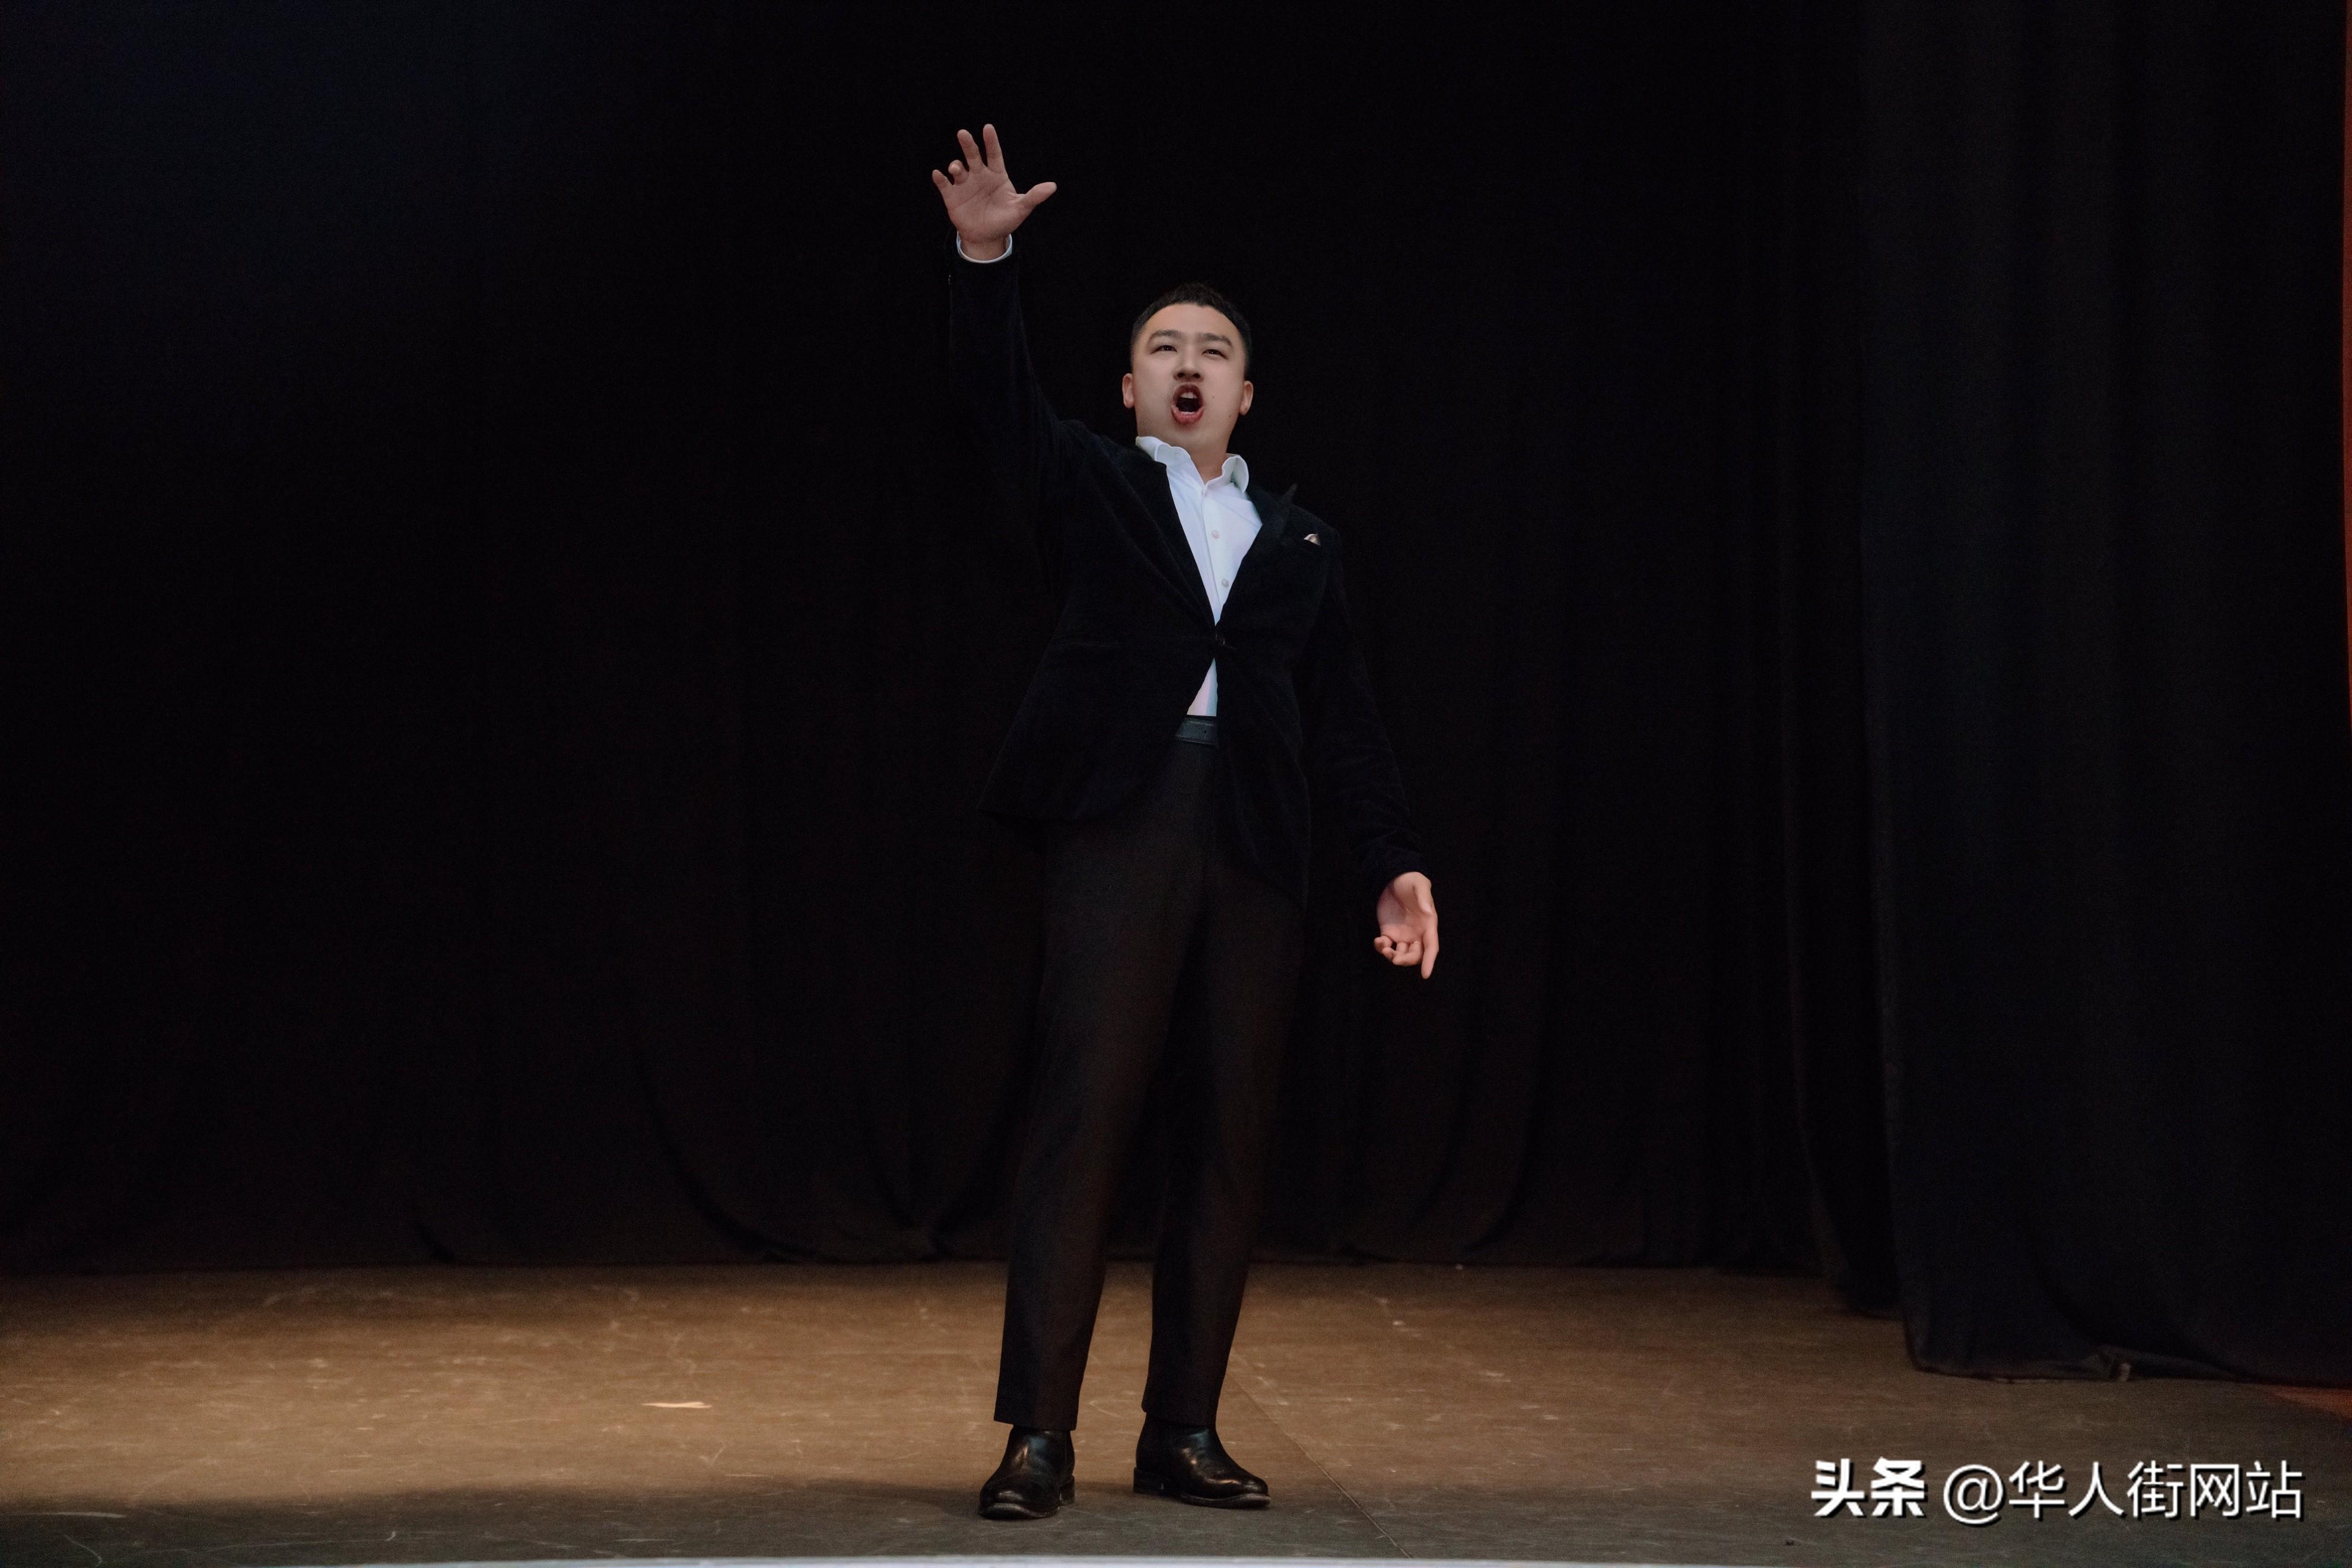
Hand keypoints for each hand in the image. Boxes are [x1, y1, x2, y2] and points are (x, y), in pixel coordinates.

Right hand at [931, 124, 1056, 258]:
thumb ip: (1034, 196)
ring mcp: (965, 185)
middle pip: (973, 156)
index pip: (994, 154)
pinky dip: (940, 179)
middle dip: (968, 145)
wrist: (987, 237)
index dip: (991, 142)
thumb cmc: (1005, 220)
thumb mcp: (1021, 209)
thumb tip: (1052, 186)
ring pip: (958, 169)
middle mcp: (979, 176)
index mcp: (996, 175)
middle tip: (963, 134)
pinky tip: (938, 175)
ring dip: (955, 166)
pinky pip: (944, 185)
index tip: (988, 128)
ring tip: (956, 169)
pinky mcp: (952, 196)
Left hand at [1373, 872, 1437, 977]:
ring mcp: (1403, 934)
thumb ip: (1424, 897)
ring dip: (1393, 957)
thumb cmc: (1411, 881)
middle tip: (1395, 958)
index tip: (1425, 975)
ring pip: (1401, 954)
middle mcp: (1417, 933)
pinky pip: (1386, 946)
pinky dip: (1382, 948)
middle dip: (1406, 960)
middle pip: (1416, 955)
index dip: (1429, 961)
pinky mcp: (1389, 932)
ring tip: (1384, 947)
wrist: (1394, 878)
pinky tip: (1377, 941)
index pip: (1431, 947)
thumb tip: (1428, 912)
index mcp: (1428, 925)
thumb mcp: (1419, 884)